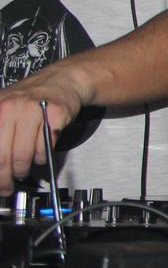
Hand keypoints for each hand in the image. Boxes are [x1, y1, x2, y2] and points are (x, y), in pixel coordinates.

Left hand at [0, 68, 91, 195]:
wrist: (61, 81)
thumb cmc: (31, 98)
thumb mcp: (4, 108)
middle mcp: (11, 108)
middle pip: (3, 155)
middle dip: (5, 177)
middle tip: (7, 186)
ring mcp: (33, 110)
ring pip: (24, 154)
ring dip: (24, 168)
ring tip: (23, 170)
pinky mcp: (55, 115)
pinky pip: (45, 147)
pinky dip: (42, 157)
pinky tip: (39, 155)